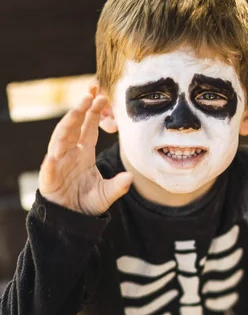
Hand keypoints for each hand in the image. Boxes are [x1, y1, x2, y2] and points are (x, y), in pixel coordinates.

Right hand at [39, 94, 133, 215]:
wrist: (72, 219)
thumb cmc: (88, 203)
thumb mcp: (107, 194)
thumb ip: (118, 186)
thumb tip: (131, 177)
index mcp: (84, 153)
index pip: (88, 129)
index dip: (94, 114)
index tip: (102, 99)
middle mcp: (70, 153)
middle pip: (73, 127)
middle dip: (81, 110)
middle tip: (90, 95)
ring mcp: (57, 163)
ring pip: (60, 139)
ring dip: (67, 124)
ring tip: (76, 111)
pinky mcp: (48, 177)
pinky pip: (49, 166)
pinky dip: (51, 160)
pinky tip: (55, 154)